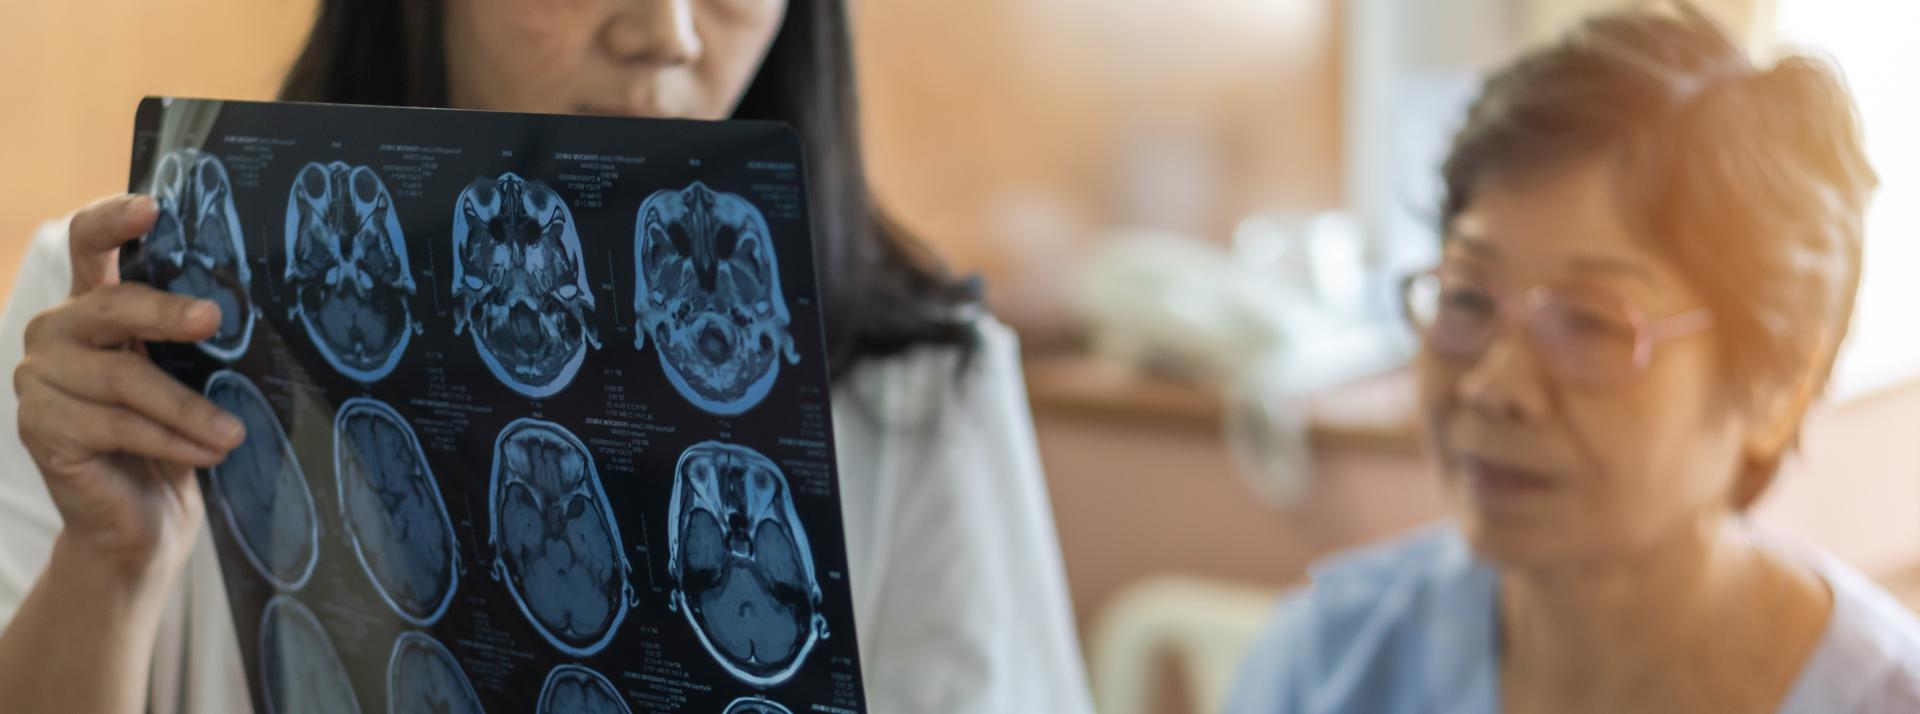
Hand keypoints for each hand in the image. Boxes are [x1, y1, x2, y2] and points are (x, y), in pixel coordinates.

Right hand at [13, 194, 245, 579]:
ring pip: (122, 378)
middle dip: (165, 313)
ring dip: (188, 407)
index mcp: (92, 305)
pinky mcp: (40, 426)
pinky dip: (170, 440)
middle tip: (214, 320)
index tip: (152, 208)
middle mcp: (56, 332)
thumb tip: (242, 307)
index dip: (113, 220)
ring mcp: (39, 378)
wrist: (142, 522)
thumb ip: (191, 339)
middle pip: (109, 306)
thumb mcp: (188, 377)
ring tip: (234, 432)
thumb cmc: (174, 438)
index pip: (88, 243)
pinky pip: (116, 425)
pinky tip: (207, 453)